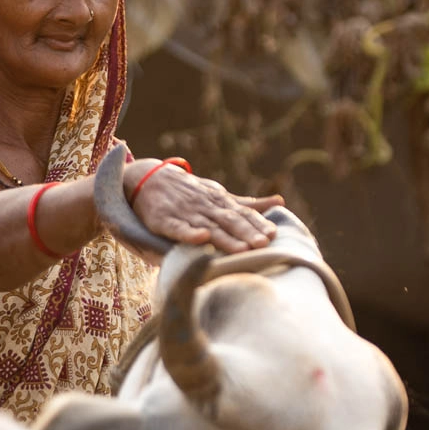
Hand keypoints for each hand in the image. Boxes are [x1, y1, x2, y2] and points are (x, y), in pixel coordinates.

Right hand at [129, 161, 282, 253]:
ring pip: (208, 226)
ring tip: (242, 249)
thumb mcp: (219, 194)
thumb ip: (246, 203)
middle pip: (229, 220)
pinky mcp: (164, 221)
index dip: (257, 223)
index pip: (242, 212)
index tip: (273, 235)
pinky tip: (201, 238)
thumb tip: (279, 201)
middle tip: (263, 245)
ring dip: (226, 238)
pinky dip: (190, 233)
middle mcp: (205, 206)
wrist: (149, 179)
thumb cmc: (189, 192)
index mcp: (220, 201)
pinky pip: (178, 228)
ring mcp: (185, 213)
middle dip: (247, 232)